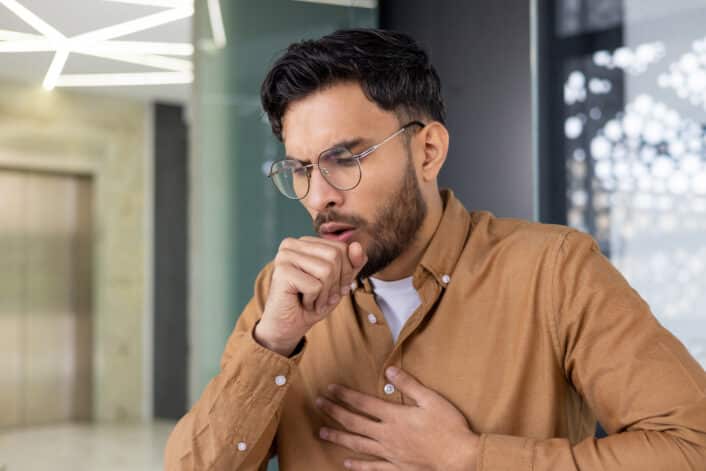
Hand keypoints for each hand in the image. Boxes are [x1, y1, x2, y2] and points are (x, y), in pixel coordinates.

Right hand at [255, 236, 366, 355]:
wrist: (288, 327)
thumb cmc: (313, 303)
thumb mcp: (339, 282)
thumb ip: (352, 263)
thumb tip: (357, 246)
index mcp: (305, 242)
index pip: (341, 247)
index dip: (346, 272)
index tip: (334, 288)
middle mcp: (292, 244)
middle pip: (335, 256)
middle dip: (336, 283)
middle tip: (323, 297)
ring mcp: (285, 256)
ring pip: (327, 270)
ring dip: (325, 294)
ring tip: (313, 301)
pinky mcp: (282, 272)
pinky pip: (315, 285)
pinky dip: (314, 300)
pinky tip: (303, 303)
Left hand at [316, 367, 479, 470]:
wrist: (460, 458)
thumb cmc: (449, 427)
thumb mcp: (431, 399)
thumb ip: (409, 384)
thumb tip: (389, 370)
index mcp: (394, 416)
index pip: (362, 403)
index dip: (344, 395)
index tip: (329, 388)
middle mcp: (387, 435)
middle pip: (354, 422)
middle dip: (334, 412)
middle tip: (318, 404)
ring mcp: (390, 453)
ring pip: (358, 445)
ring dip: (338, 437)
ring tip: (321, 433)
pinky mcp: (397, 468)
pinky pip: (372, 467)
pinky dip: (358, 465)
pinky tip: (346, 463)